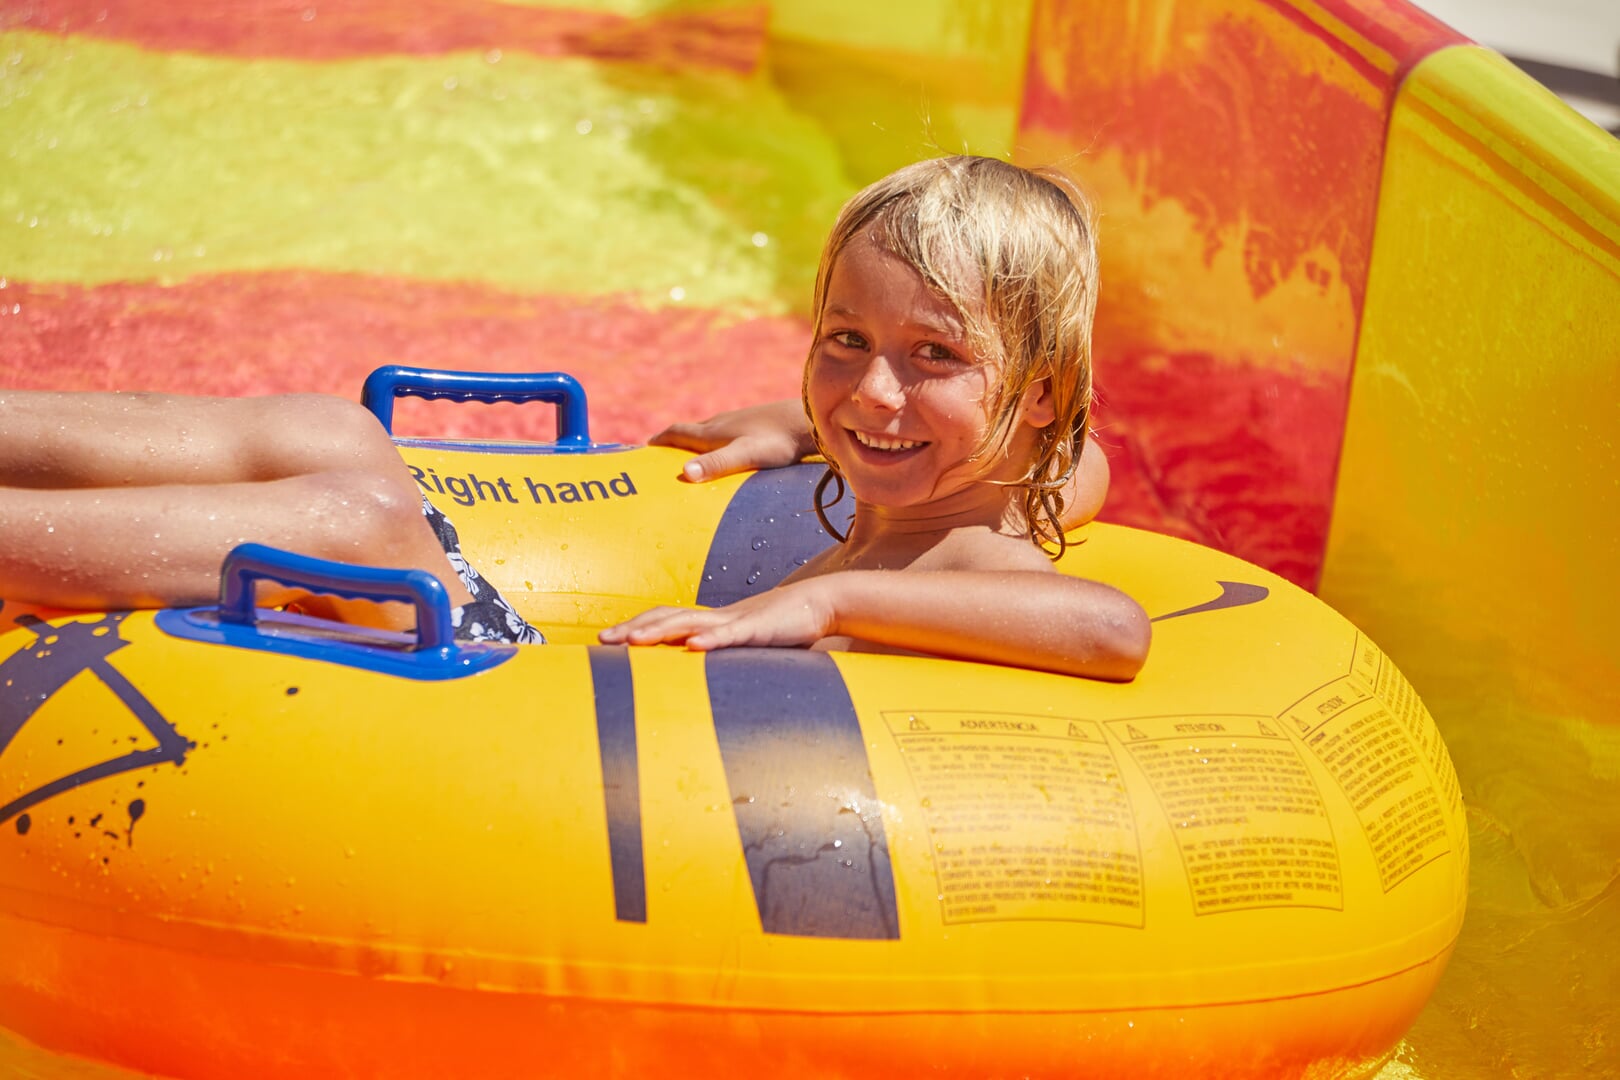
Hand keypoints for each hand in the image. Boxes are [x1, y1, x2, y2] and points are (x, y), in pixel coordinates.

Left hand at [598, 579, 834, 650]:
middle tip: (603, 641)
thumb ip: (726, 656)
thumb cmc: (785, 627)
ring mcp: (735, 622)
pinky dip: (711, 640)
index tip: (608, 641)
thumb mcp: (748, 645)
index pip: (664, 620)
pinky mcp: (758, 629)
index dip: (636, 628)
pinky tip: (693, 647)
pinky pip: (731, 635)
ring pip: (690, 623)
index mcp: (711, 622)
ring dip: (659, 632)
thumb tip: (702, 671)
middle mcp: (716, 618)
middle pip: (666, 619)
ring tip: (633, 642)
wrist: (821, 604)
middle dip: (633, 630)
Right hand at [649, 399, 814, 481]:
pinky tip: (727, 453)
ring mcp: (739, 422)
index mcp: (712, 432)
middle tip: (662, 457)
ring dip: (694, 443)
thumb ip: (716, 465)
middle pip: (689, 432)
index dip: (659, 441)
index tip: (644, 449)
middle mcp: (721, 423)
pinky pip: (726, 434)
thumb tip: (684, 474)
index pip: (676, 432)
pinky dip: (715, 444)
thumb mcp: (745, 455)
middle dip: (673, 443)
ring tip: (690, 458)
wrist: (810, 421)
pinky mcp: (754, 425)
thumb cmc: (778, 441)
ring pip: (708, 432)